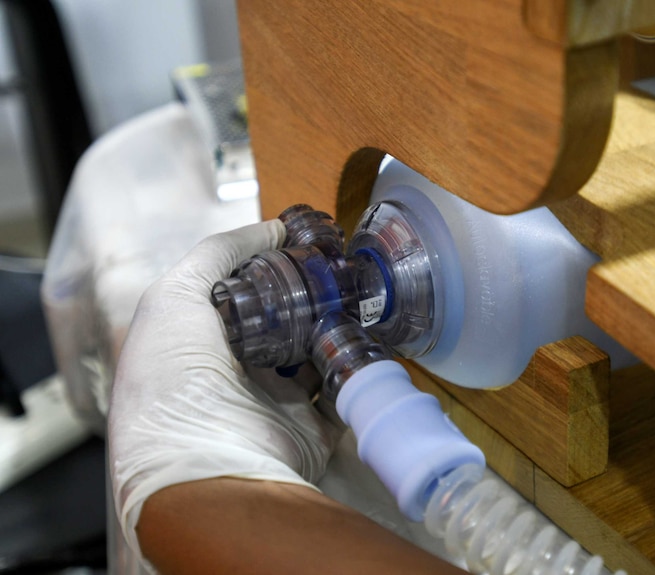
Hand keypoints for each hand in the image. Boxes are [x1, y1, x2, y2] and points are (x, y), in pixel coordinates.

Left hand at [108, 220, 339, 559]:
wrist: (208, 459)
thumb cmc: (174, 375)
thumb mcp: (175, 296)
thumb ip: (219, 253)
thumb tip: (273, 229)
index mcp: (197, 345)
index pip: (237, 297)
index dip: (264, 269)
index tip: (301, 242)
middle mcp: (234, 374)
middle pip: (278, 324)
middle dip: (306, 296)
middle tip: (337, 266)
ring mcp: (274, 403)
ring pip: (311, 355)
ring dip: (333, 329)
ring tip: (357, 292)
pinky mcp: (310, 427)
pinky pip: (338, 391)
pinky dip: (353, 367)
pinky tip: (366, 336)